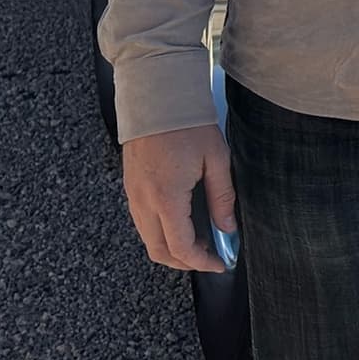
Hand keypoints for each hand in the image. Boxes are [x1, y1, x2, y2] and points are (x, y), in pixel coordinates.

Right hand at [120, 122, 237, 273]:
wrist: (157, 96)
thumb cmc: (188, 123)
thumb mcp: (217, 159)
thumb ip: (222, 198)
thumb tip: (228, 229)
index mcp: (166, 198)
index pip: (182, 247)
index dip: (202, 262)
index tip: (220, 263)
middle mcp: (144, 202)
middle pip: (159, 251)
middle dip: (184, 263)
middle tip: (210, 257)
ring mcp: (133, 195)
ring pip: (148, 238)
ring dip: (171, 248)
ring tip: (200, 241)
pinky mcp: (130, 186)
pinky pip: (142, 222)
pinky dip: (160, 232)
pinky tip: (182, 222)